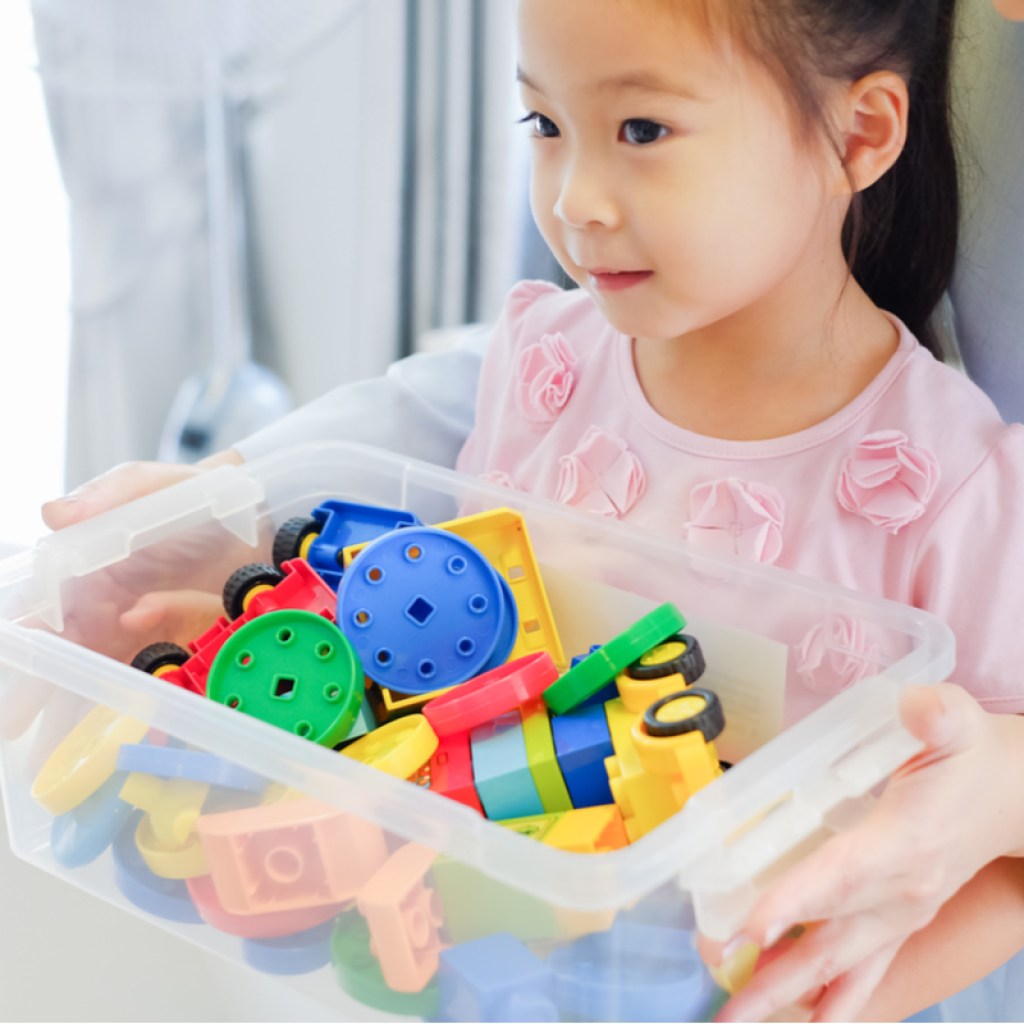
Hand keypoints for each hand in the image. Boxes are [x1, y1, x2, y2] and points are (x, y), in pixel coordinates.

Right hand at [1, 450, 255, 741]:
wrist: (259, 520)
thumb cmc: (196, 500)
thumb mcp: (156, 487)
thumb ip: (113, 495)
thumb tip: (55, 514)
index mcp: (89, 573)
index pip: (44, 614)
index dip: (26, 644)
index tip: (16, 669)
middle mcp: (105, 611)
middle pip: (61, 659)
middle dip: (35, 695)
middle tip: (16, 728)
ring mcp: (138, 636)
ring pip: (94, 682)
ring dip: (72, 720)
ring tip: (52, 764)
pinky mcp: (174, 652)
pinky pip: (146, 687)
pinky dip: (129, 713)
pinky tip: (113, 742)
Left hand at [702, 683, 1023, 1021]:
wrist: (1012, 796)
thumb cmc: (971, 757)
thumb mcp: (958, 722)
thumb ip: (938, 715)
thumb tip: (918, 708)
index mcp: (903, 843)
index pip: (841, 876)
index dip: (796, 902)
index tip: (751, 928)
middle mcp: (900, 893)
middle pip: (830, 941)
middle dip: (774, 974)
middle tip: (724, 1005)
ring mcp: (900, 915)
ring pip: (840, 967)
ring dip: (789, 997)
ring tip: (739, 1021)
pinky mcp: (898, 921)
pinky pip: (864, 972)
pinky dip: (833, 1000)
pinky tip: (805, 1021)